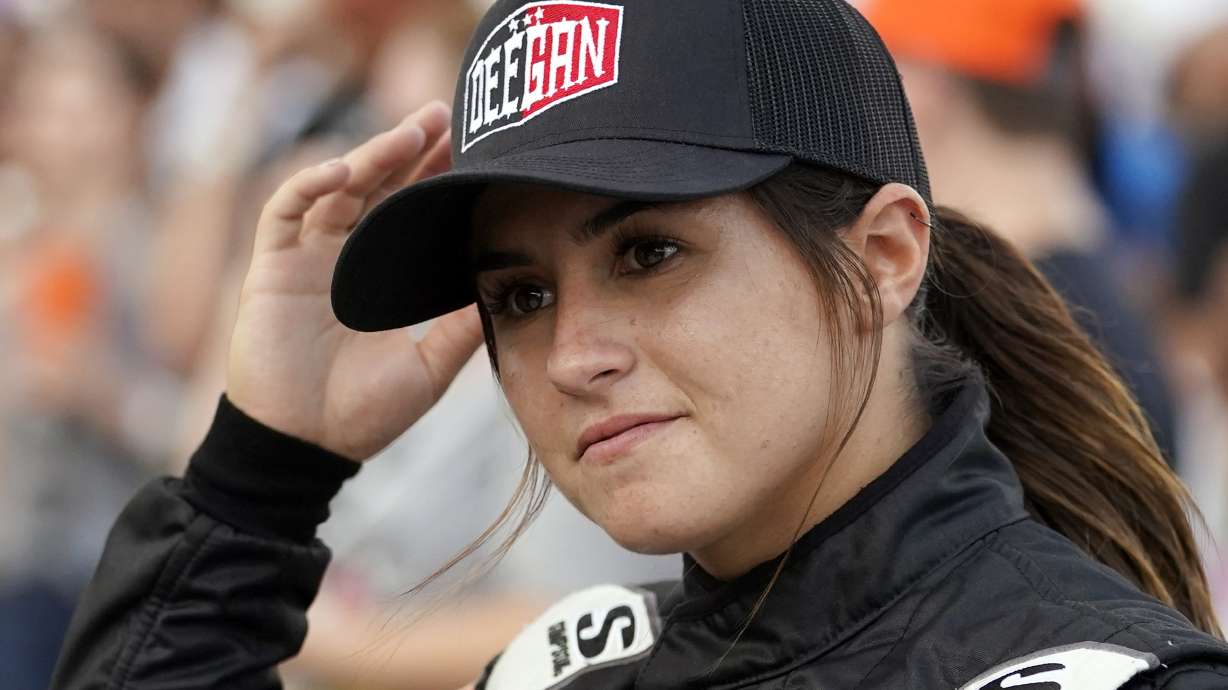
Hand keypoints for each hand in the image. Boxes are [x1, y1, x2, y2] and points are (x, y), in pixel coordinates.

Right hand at [227, 102, 482, 460]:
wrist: (306, 448)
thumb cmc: (363, 414)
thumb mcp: (431, 366)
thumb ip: (463, 326)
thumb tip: (509, 289)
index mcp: (381, 277)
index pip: (410, 212)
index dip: (436, 178)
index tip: (472, 150)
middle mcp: (343, 259)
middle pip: (378, 187)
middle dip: (410, 148)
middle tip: (446, 112)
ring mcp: (305, 260)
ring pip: (338, 188)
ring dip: (373, 155)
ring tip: (412, 130)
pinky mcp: (270, 268)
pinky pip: (284, 211)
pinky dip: (310, 184)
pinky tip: (346, 168)